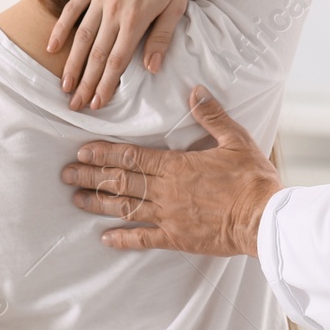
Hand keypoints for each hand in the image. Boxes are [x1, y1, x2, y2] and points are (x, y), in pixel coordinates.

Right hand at [46, 0, 191, 110]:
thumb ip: (161, 37)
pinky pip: (72, 7)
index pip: (117, 61)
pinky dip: (61, 27)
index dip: (106, 85)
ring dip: (72, 63)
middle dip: (86, 83)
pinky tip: (52, 46)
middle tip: (75, 105)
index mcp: (136, 19)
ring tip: (64, 85)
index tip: (98, 104)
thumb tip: (151, 69)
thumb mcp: (177, 5)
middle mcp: (114, 10)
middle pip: (96, 55)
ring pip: (82, 36)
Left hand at [61, 85, 281, 256]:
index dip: (104, 153)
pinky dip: (122, 239)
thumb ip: (212, 116)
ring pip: (125, 208)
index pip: (132, 157)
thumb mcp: (235, 140)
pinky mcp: (177, 239)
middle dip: (90, 176)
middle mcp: (166, 191)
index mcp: (177, 166)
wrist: (264, 219)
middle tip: (65, 174)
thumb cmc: (252, 178)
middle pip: (120, 181)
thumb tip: (195, 90)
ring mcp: (169, 217)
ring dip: (98, 203)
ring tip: (75, 199)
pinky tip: (105, 238)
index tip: (82, 151)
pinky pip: (143, 239)